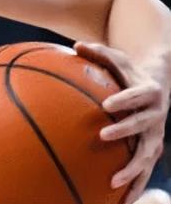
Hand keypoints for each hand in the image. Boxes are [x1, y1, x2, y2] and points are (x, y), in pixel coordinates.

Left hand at [75, 42, 169, 203]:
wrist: (157, 85)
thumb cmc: (129, 71)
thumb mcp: (117, 58)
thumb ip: (98, 51)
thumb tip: (75, 45)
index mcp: (149, 92)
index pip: (138, 95)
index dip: (125, 99)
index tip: (107, 104)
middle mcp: (156, 115)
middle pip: (143, 126)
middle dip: (125, 131)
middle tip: (103, 135)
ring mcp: (156, 135)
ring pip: (148, 156)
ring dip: (133, 169)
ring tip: (113, 181)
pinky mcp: (152, 150)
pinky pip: (145, 171)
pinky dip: (136, 186)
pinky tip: (122, 201)